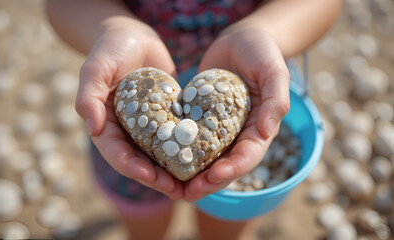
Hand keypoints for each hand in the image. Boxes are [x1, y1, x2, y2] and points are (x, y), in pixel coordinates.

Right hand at [76, 17, 182, 199]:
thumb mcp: (96, 66)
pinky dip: (186, 150)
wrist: (135, 36)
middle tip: (177, 189)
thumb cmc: (111, 47)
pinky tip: (203, 158)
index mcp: (106, 124)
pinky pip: (175, 137)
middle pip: (140, 160)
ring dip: (174, 171)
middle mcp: (126, 130)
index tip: (148, 176)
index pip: (116, 152)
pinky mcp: (166, 117)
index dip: (131, 166)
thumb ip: (89, 95)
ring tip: (192, 183)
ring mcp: (147, 125)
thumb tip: (92, 128)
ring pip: (159, 155)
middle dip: (156, 178)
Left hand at [184, 27, 289, 200]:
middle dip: (208, 182)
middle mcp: (240, 133)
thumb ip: (276, 99)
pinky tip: (162, 158)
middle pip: (226, 164)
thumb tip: (268, 132)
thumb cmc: (262, 52)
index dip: (233, 169)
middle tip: (187, 193)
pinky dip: (179, 150)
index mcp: (260, 127)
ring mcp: (219, 128)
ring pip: (206, 158)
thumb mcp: (273, 70)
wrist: (240, 39)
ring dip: (192, 174)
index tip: (213, 177)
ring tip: (173, 186)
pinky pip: (190, 137)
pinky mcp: (201, 119)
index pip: (248, 155)